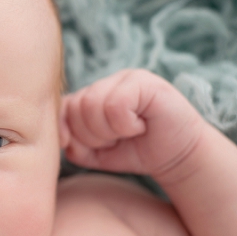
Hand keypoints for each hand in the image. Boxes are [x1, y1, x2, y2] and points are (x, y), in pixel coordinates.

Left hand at [60, 69, 205, 179]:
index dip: (70, 133)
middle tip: (116, 140)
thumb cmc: (133, 152)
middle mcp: (106, 81)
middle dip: (93, 135)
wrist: (175, 158)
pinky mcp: (145, 82)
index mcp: (90, 94)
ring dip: (109, 131)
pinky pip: (115, 105)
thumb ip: (71, 142)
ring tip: (128, 133)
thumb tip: (60, 135)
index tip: (94, 147)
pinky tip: (140, 126)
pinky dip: (125, 125)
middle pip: (76, 107)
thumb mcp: (92, 153)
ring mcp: (125, 78)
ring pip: (92, 105)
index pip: (62, 108)